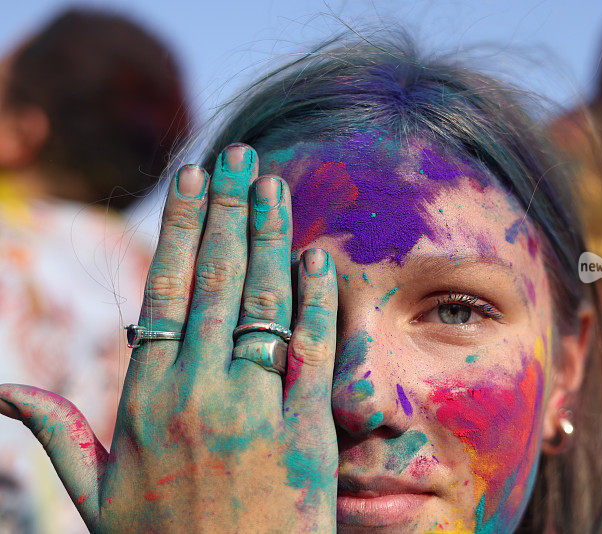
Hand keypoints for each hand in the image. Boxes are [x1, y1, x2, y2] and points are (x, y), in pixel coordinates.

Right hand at [0, 144, 338, 531]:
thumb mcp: (97, 496)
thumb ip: (59, 434)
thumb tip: (2, 393)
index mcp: (144, 399)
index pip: (163, 290)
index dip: (179, 228)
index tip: (191, 179)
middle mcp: (197, 392)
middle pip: (215, 280)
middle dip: (226, 210)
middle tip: (238, 154)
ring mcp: (255, 408)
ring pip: (263, 302)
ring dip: (270, 236)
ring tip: (273, 184)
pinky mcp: (306, 429)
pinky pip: (314, 349)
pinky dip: (317, 299)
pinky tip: (316, 256)